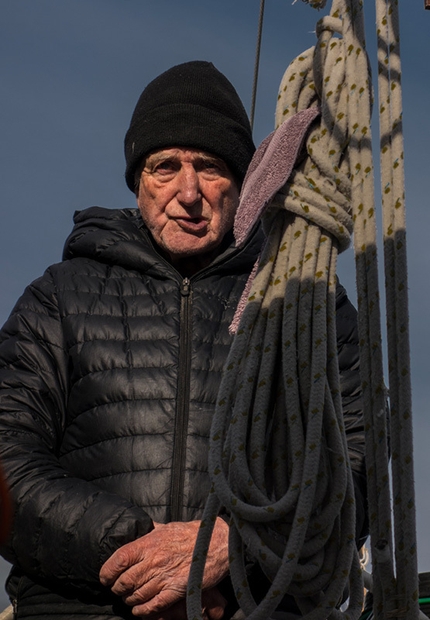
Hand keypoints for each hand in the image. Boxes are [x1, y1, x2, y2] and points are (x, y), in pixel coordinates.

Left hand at [99, 518, 228, 616]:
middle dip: (118, 589)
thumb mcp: (168, 527)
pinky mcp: (177, 589)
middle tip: (119, 590)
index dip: (107, 571)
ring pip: (137, 595)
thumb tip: (141, 528)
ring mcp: (165, 576)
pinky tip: (140, 610)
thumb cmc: (192, 533)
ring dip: (131, 600)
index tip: (105, 577)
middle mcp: (154, 560)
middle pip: (125, 581)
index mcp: (149, 542)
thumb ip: (152, 530)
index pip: (119, 559)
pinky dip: (144, 610)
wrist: (217, 541)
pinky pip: (154, 605)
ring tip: (130, 599)